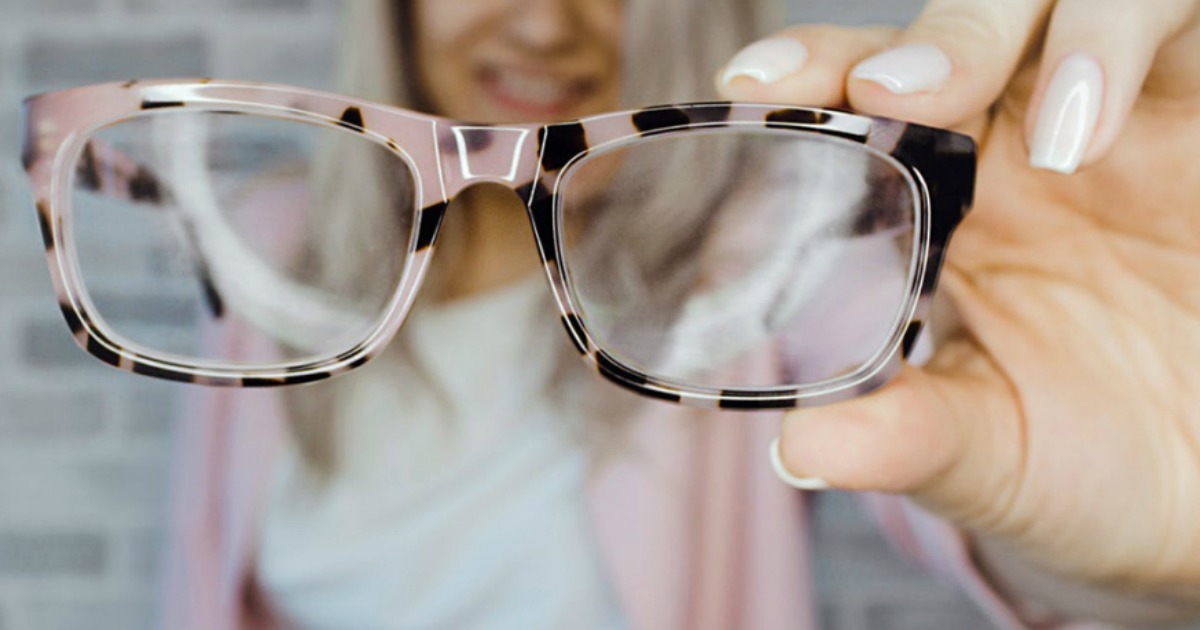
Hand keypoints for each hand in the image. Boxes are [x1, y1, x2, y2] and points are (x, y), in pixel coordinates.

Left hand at [718, 0, 1199, 611]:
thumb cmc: (1090, 458)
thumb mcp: (991, 455)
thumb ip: (904, 439)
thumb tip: (799, 449)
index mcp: (937, 208)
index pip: (855, 107)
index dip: (804, 76)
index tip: (749, 88)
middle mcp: (1010, 144)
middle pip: (943, 31)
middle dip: (905, 43)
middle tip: (877, 93)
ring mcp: (1106, 114)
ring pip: (1045, 0)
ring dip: (989, 31)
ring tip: (971, 112)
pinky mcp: (1188, 109)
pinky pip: (1165, 20)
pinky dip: (1113, 41)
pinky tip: (1078, 127)